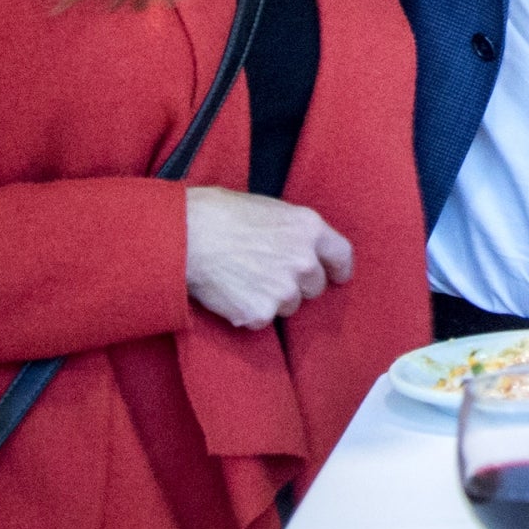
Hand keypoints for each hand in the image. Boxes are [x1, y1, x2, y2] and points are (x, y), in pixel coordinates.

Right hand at [183, 188, 353, 327]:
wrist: (185, 236)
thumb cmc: (221, 214)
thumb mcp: (271, 210)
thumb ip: (295, 233)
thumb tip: (303, 248)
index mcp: (310, 228)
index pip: (343, 256)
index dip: (337, 268)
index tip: (334, 275)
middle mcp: (304, 261)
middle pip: (315, 286)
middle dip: (297, 283)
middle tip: (267, 272)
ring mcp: (284, 290)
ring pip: (290, 305)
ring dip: (273, 298)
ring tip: (244, 278)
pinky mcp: (260, 313)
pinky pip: (262, 319)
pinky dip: (248, 311)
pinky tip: (231, 292)